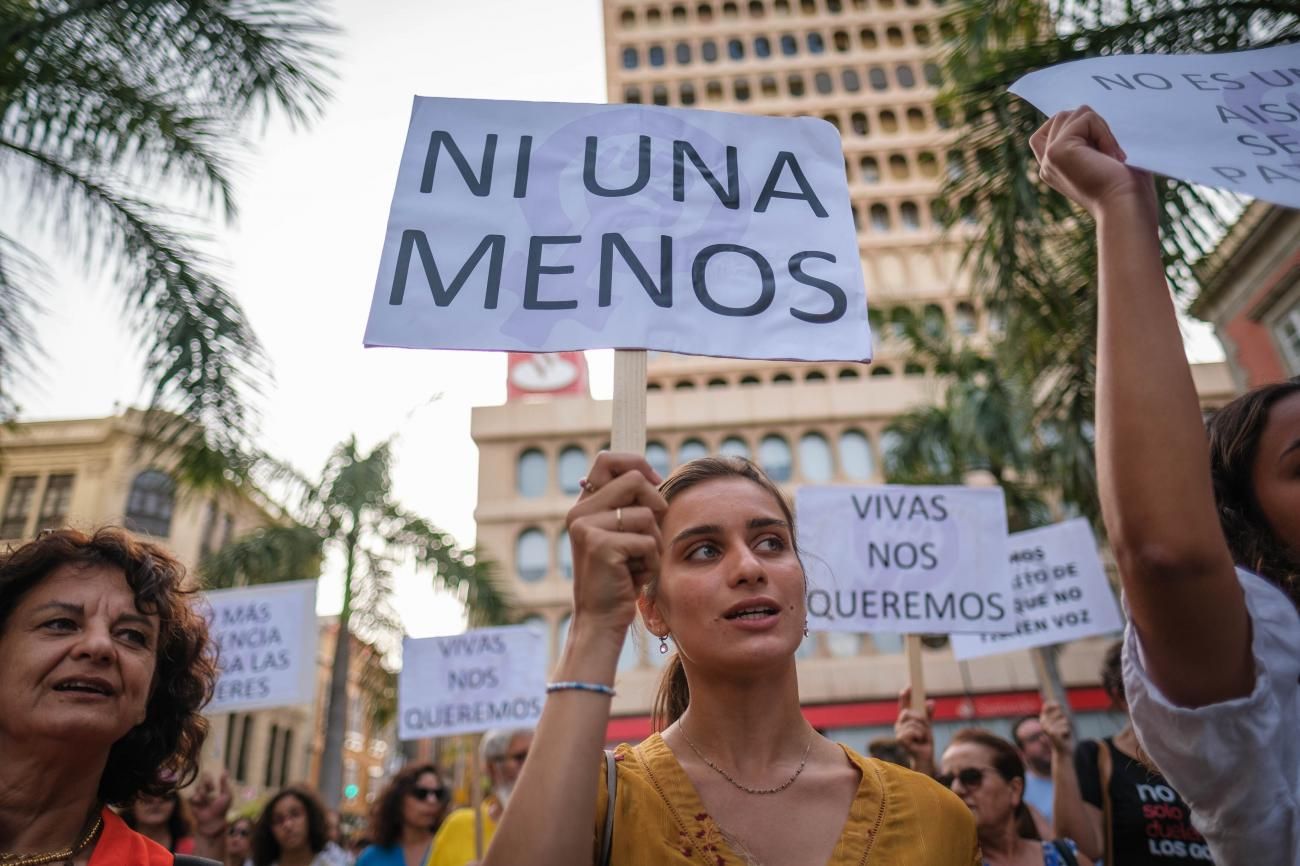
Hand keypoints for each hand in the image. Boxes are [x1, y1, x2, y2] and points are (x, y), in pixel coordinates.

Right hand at [189, 771, 231, 837]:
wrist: (213, 822)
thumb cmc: (222, 809)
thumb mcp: (226, 795)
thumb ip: (224, 784)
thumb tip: (225, 771)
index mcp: (211, 790)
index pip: (206, 779)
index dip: (208, 779)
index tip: (213, 786)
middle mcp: (204, 793)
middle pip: (201, 781)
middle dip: (206, 782)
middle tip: (211, 788)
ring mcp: (197, 798)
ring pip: (197, 788)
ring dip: (203, 792)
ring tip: (207, 799)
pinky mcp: (192, 804)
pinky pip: (191, 796)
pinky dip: (196, 797)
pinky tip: (199, 800)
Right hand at [565, 451, 666, 639]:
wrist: (601, 619)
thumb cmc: (619, 578)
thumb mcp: (623, 536)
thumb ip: (630, 507)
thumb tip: (652, 478)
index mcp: (585, 506)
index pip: (607, 459)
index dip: (637, 463)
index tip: (654, 484)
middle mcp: (580, 512)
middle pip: (635, 479)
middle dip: (656, 505)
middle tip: (650, 535)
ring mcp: (587, 527)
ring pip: (647, 514)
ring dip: (654, 542)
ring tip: (637, 563)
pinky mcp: (600, 545)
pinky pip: (647, 541)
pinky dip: (651, 562)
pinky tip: (634, 577)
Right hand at [894, 686, 936, 774]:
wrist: (925, 757)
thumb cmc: (924, 743)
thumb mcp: (928, 726)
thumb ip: (928, 715)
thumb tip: (931, 702)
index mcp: (905, 721)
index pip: (903, 706)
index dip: (905, 696)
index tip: (909, 687)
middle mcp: (899, 725)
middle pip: (908, 713)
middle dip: (920, 719)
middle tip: (925, 729)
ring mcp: (898, 732)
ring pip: (913, 723)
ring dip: (922, 730)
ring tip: (922, 739)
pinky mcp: (900, 739)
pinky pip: (913, 731)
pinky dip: (920, 736)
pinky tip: (919, 742)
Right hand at [1029, 106, 1155, 218]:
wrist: (1127, 206)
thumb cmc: (1127, 187)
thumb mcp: (1103, 157)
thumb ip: (1088, 138)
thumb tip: (1085, 110)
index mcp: (1054, 168)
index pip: (1051, 129)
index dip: (1076, 126)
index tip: (1100, 149)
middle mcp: (1046, 163)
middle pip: (1063, 116)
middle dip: (1091, 124)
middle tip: (1109, 154)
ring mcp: (1049, 157)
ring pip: (1073, 114)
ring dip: (1100, 128)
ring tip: (1110, 156)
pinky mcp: (1057, 151)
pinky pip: (1086, 118)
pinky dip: (1105, 132)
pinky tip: (1111, 156)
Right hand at [1039, 701, 1073, 756]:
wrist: (1062, 750)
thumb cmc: (1063, 734)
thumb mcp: (1061, 720)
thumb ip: (1059, 711)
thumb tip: (1057, 703)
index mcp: (1043, 718)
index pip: (1048, 705)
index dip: (1056, 705)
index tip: (1060, 709)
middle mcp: (1042, 722)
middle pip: (1060, 712)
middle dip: (1065, 719)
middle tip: (1062, 728)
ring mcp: (1046, 727)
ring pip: (1065, 720)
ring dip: (1067, 727)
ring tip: (1063, 733)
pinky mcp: (1052, 732)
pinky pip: (1066, 727)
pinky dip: (1068, 732)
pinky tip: (1063, 737)